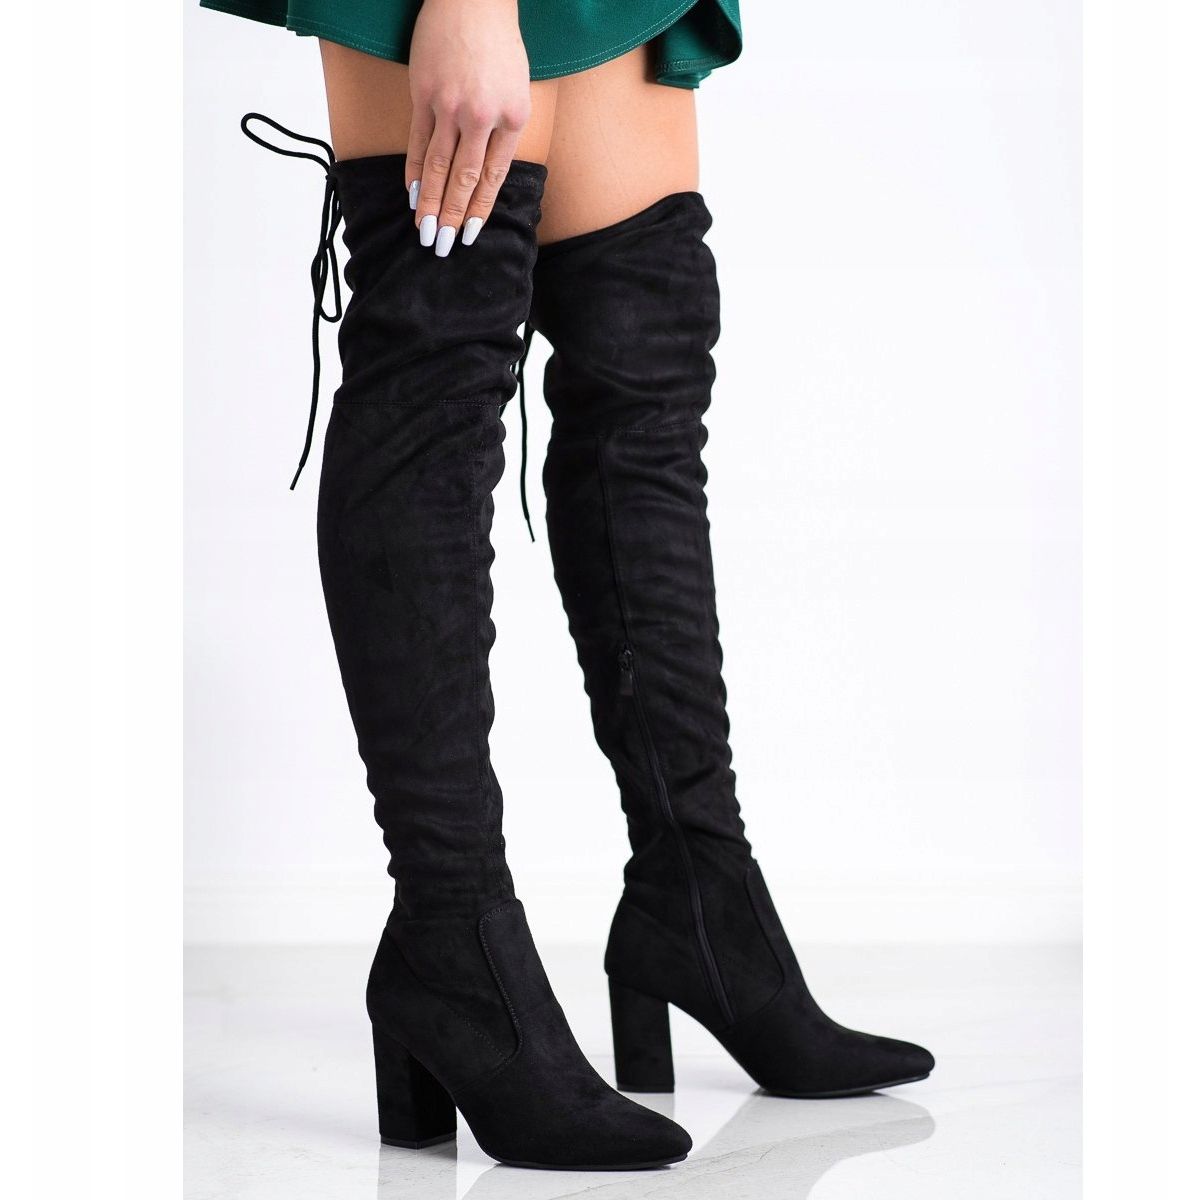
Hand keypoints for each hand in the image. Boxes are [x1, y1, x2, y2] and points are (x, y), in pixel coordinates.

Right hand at [406, 0, 531, 255]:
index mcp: (513, 118)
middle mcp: (482, 116)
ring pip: (437, 166)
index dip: (479, 210)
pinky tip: (410, 193)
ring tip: (424, 231)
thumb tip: (485, 171)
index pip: (493, 177)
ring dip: (429, 203)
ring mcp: (450, 106)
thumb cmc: (499, 44)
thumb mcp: (518, 89)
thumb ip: (504, 129)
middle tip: (442, 246)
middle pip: (464, 179)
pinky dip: (412, 170)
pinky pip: (417, 142)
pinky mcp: (424, 94)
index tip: (469, 234)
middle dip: (452, 216)